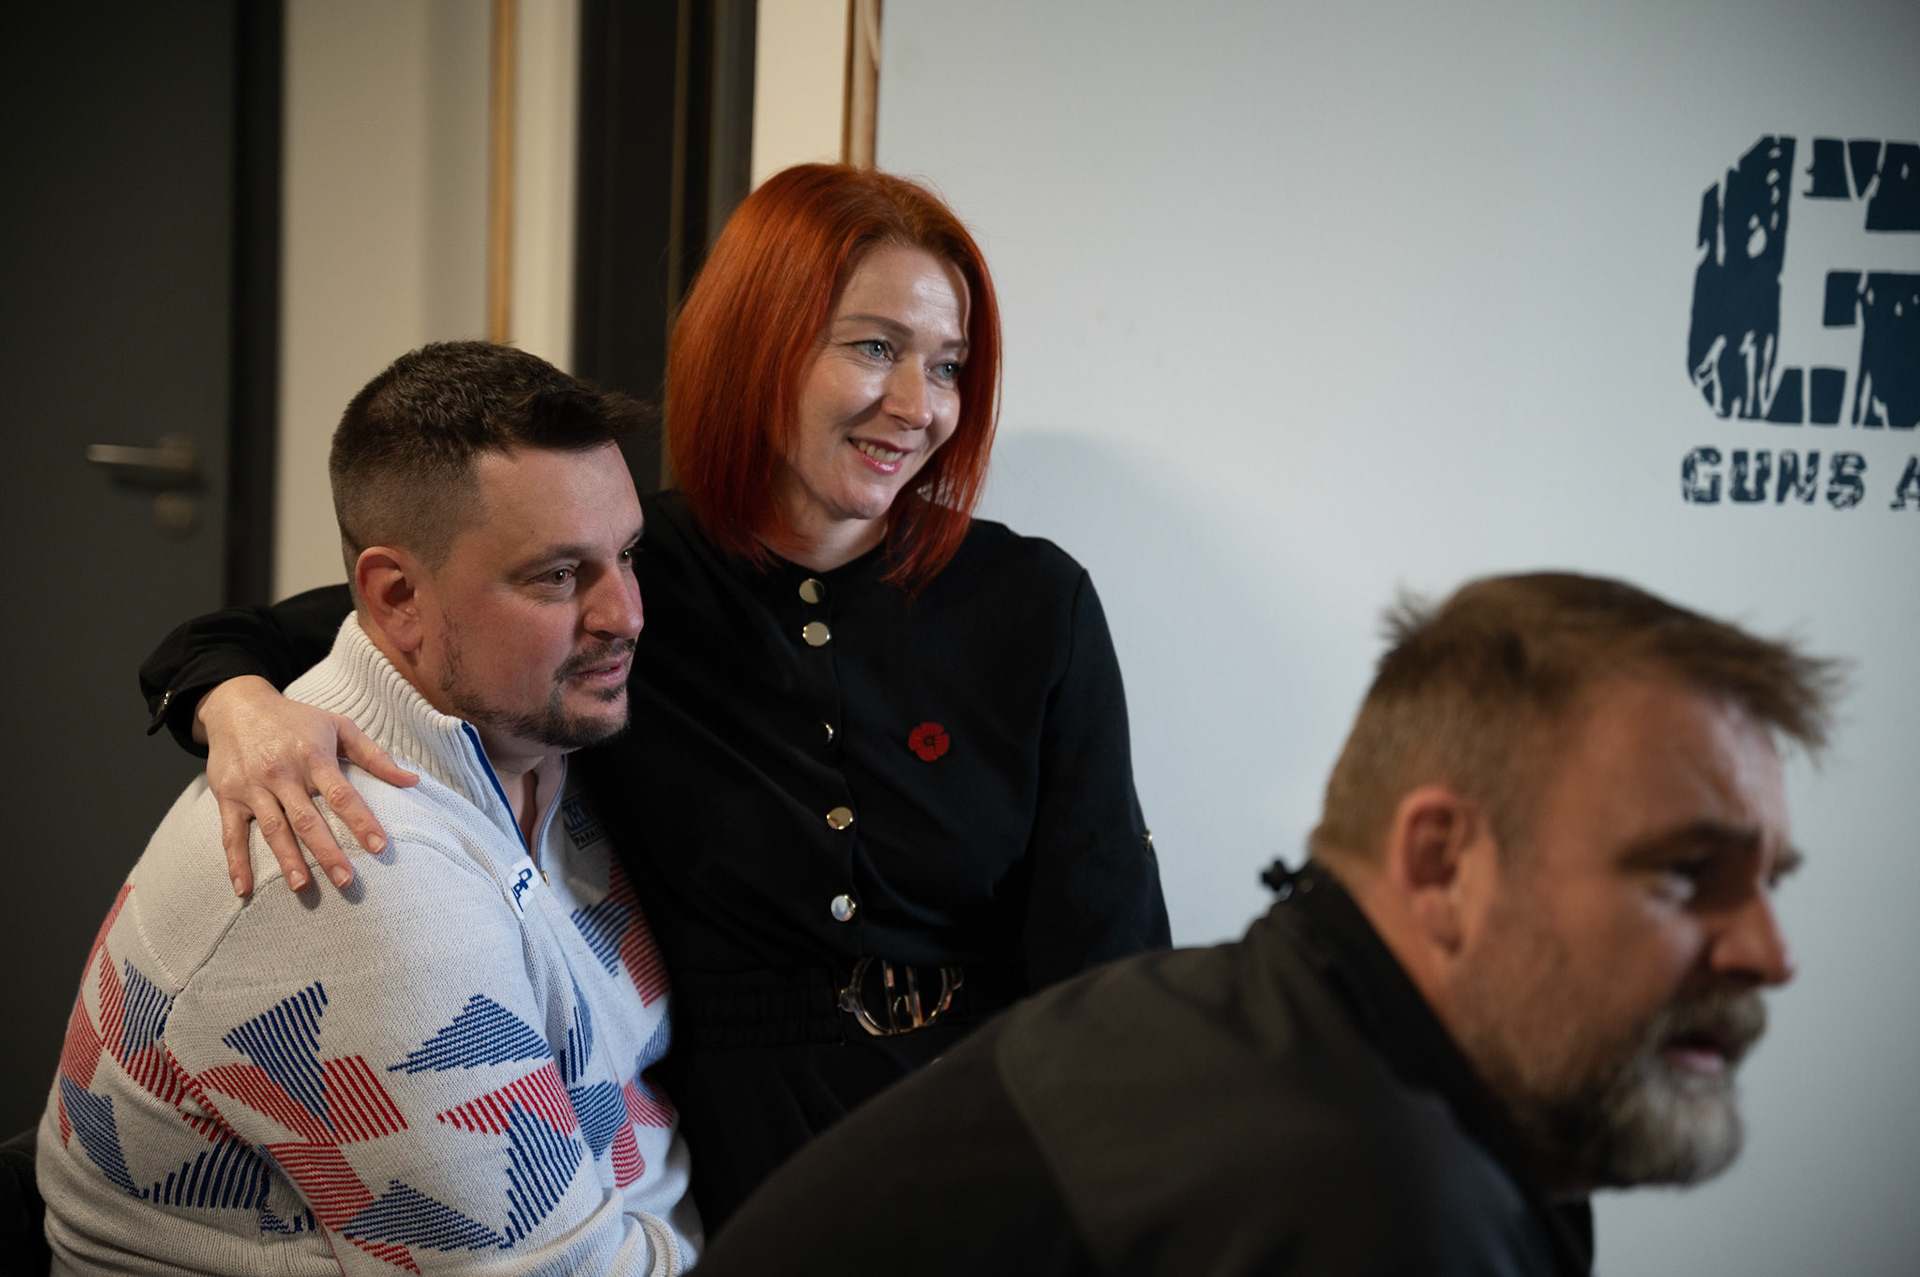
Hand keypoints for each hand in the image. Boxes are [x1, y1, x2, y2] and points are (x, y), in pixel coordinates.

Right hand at [196, 676, 419, 895]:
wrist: (237, 705)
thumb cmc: (296, 719)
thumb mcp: (338, 726)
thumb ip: (375, 756)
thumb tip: (412, 781)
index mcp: (313, 756)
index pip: (341, 794)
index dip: (361, 821)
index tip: (379, 847)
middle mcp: (282, 773)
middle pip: (307, 819)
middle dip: (327, 852)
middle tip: (346, 882)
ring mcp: (253, 787)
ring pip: (273, 829)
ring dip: (288, 860)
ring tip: (303, 887)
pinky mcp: (228, 797)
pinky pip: (231, 834)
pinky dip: (236, 863)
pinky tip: (243, 889)